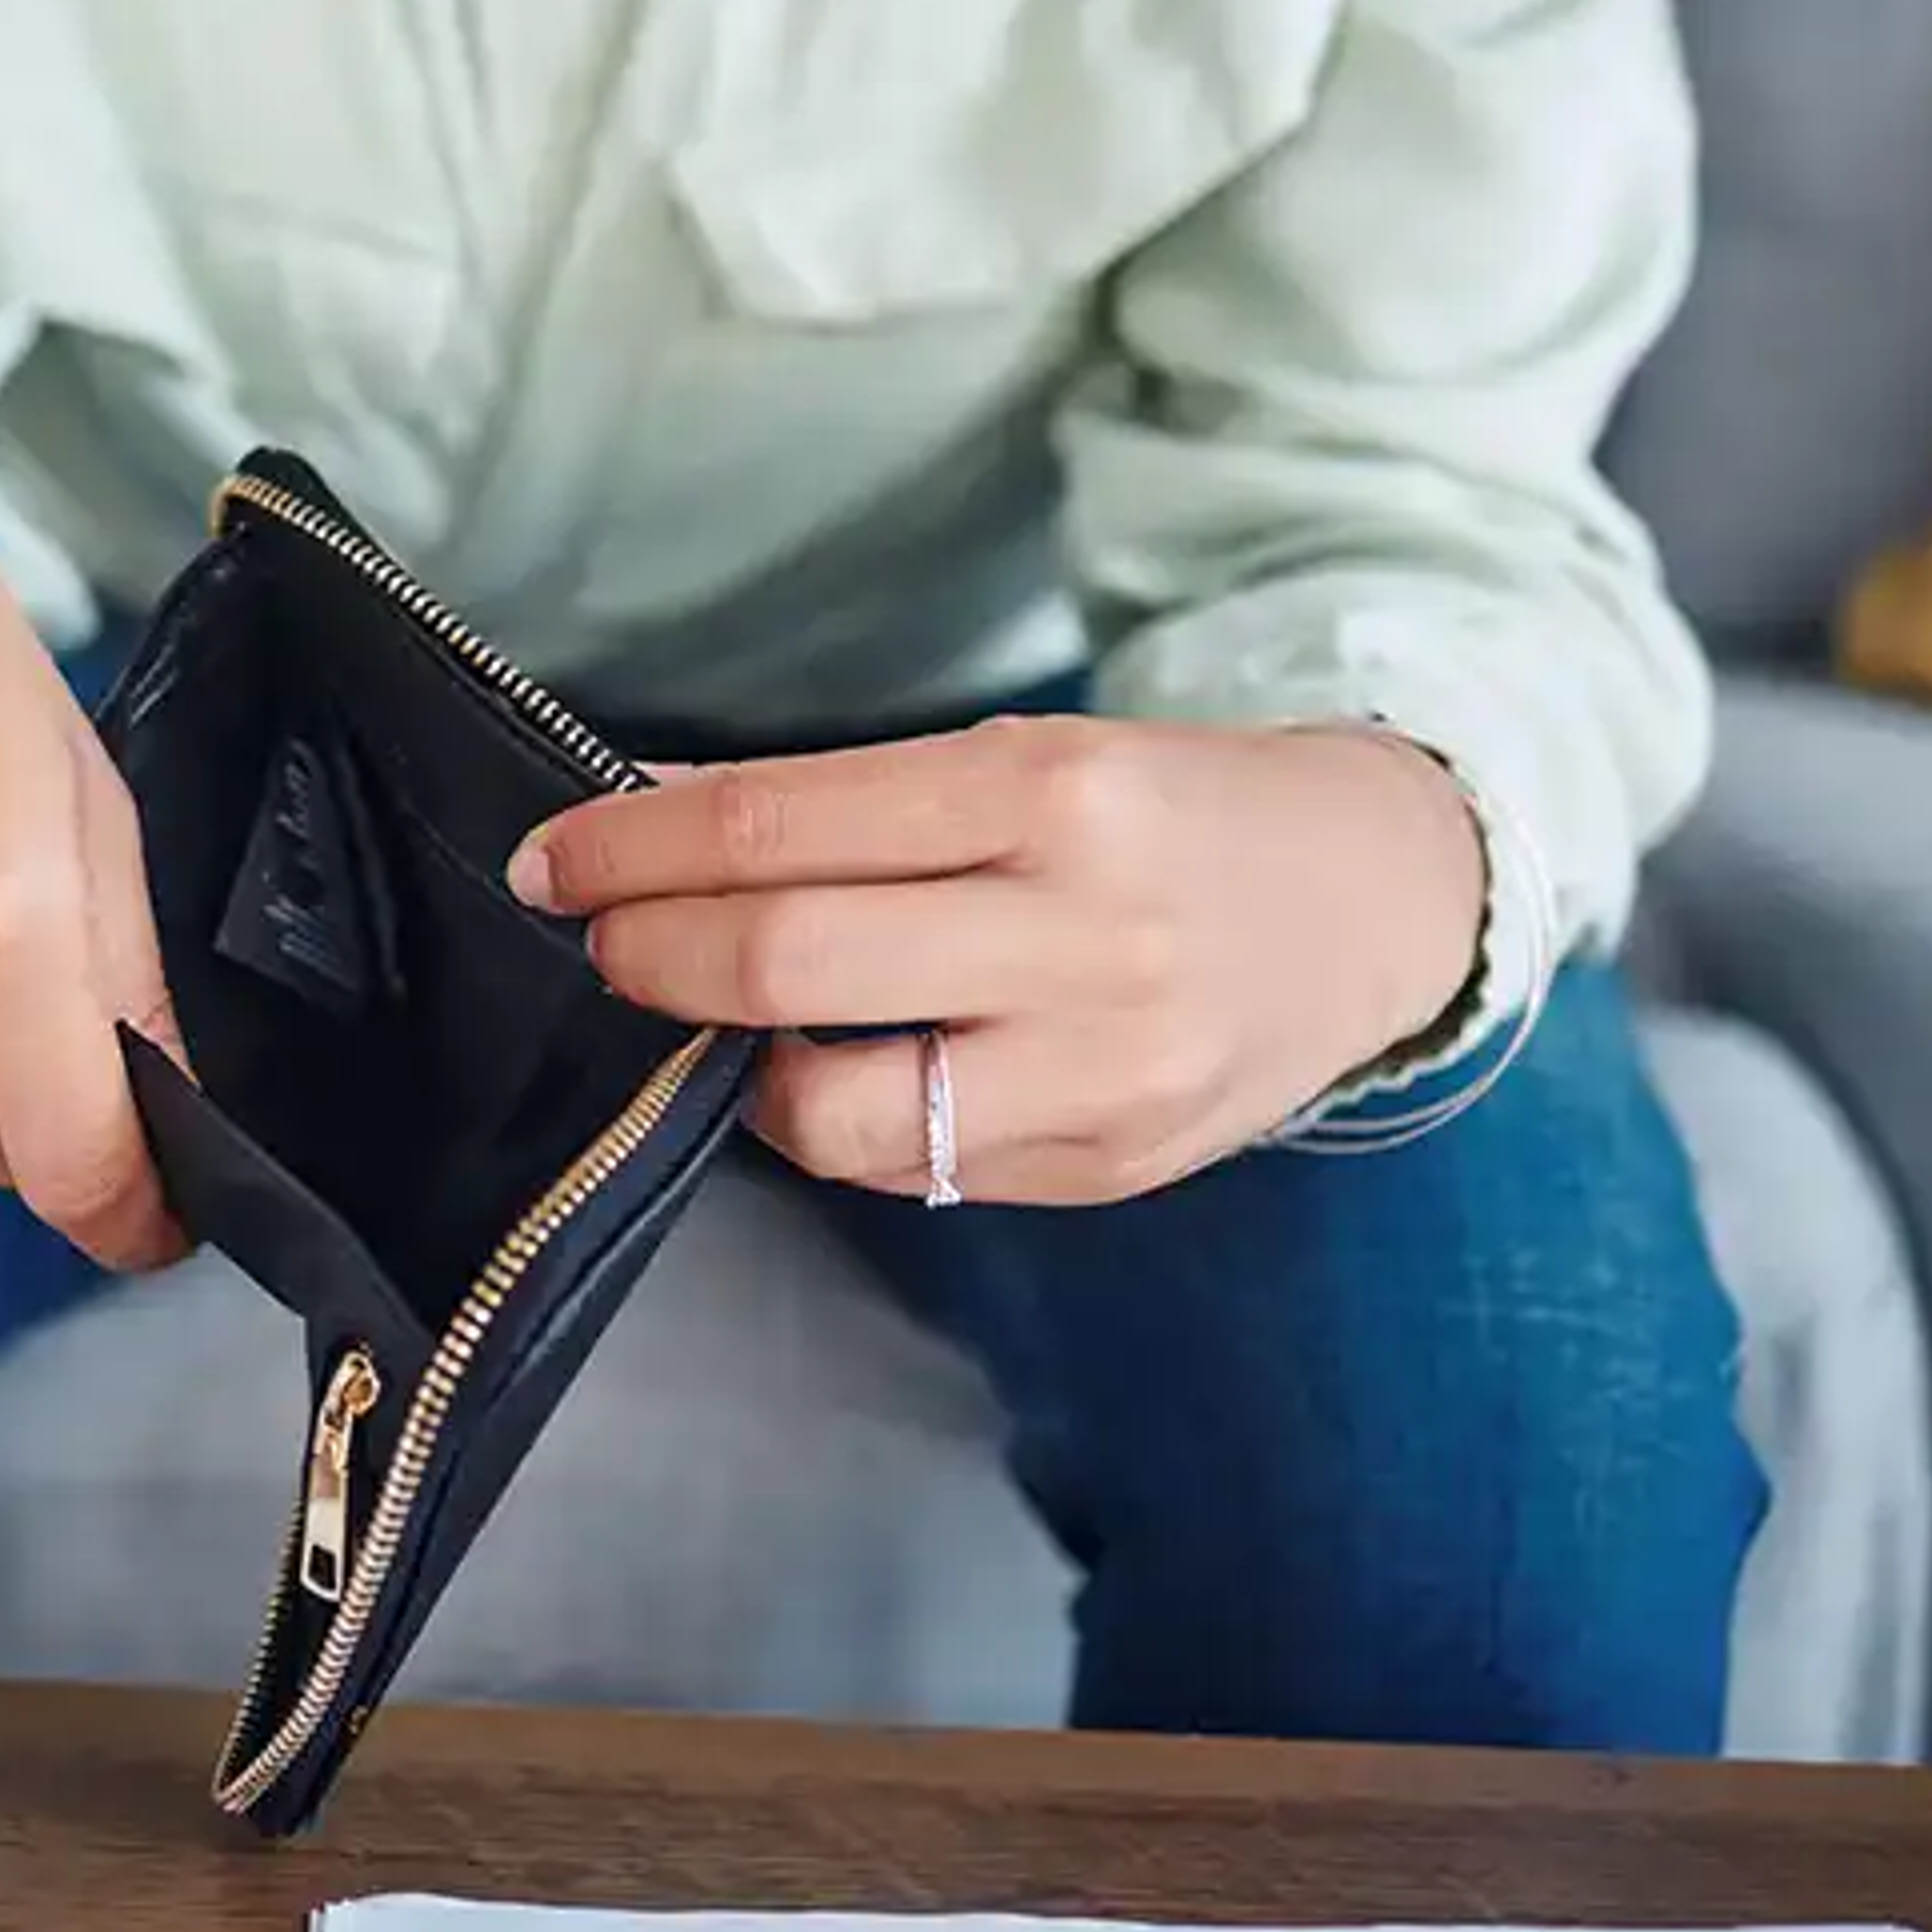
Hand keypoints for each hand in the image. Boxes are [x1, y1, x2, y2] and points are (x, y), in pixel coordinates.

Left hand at [510, 716, 1485, 1204]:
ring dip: (730, 1071)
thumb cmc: (1167, 818)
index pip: (778, 825)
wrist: (1379, 905)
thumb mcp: (1026, 763)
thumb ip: (848, 811)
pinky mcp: (1110, 1166)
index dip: (632, 851)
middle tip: (599, 940)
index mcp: (1052, 793)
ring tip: (718, 1026)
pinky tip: (835, 1073)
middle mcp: (1083, 932)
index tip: (552, 861)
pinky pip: (911, 1168)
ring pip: (834, 1111)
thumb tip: (651, 829)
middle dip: (648, 955)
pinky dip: (837, 1123)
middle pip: (785, 962)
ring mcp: (1103, 1069)